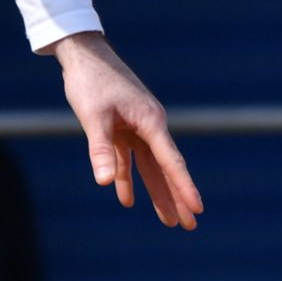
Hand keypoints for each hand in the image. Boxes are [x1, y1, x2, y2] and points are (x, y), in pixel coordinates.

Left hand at [47, 31, 202, 230]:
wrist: (84, 55)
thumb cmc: (91, 82)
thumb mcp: (94, 116)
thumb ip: (100, 149)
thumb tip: (104, 182)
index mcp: (151, 122)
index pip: (170, 161)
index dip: (183, 186)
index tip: (197, 208)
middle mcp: (149, 126)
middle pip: (165, 168)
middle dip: (176, 197)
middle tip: (190, 226)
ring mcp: (136, 128)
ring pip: (149, 167)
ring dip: (156, 192)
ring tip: (168, 220)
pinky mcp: (120, 128)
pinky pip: (127, 159)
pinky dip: (126, 177)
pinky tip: (127, 199)